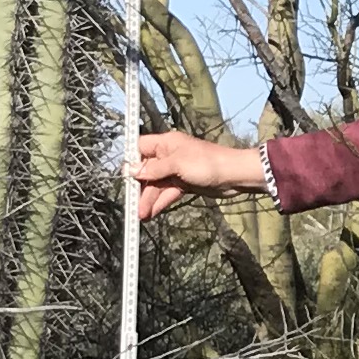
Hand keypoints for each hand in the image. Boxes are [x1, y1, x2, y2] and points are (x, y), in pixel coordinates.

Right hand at [131, 128, 266, 221]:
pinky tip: (151, 213)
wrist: (233, 175)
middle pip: (146, 171)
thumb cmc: (207, 163)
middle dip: (139, 188)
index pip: (140, 148)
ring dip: (148, 199)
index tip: (125, 177)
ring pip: (156, 185)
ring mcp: (176, 170)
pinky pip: (167, 193)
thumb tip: (132, 170)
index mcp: (165, 143)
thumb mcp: (177, 164)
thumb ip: (154, 169)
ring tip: (141, 215)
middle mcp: (168, 156)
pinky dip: (160, 202)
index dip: (131, 161)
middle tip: (132, 205)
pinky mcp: (183, 183)